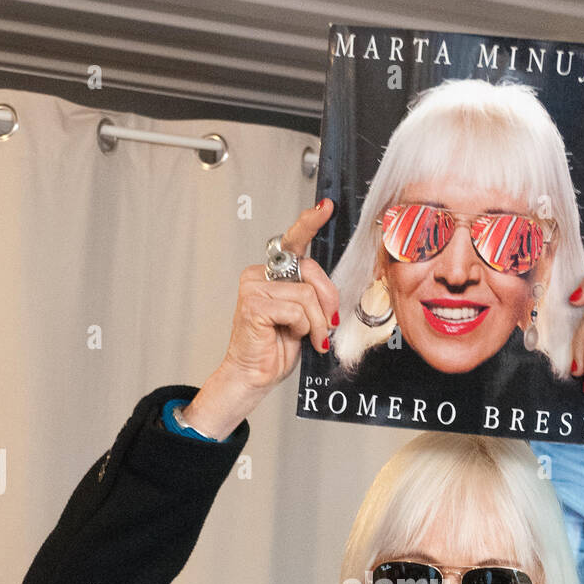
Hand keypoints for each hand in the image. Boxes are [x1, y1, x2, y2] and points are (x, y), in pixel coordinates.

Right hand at [218, 198, 339, 393]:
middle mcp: (260, 275)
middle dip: (327, 301)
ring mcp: (254, 288)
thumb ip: (312, 294)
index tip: (325, 207)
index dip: (309, 223)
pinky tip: (292, 336)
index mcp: (272, 274)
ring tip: (308, 337)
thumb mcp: (303, 316)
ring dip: (316, 322)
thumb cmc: (276, 348)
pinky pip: (296, 310)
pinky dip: (303, 328)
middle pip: (311, 270)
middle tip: (327, 324)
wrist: (254, 375)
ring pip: (307, 295)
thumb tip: (330, 289)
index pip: (293, 242)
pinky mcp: (253, 305)